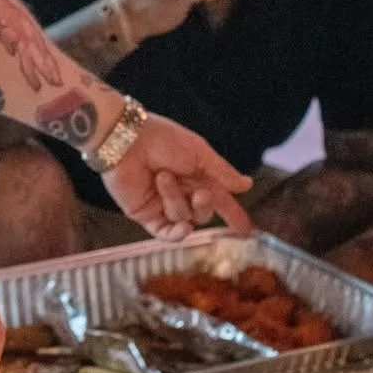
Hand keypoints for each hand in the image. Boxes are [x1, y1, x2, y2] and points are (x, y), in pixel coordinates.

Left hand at [103, 113, 252, 239]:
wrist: (126, 140)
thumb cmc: (161, 138)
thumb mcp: (198, 152)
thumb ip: (221, 172)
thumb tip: (246, 185)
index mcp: (196, 175)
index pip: (219, 199)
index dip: (233, 214)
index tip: (247, 229)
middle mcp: (181, 192)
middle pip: (204, 213)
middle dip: (205, 204)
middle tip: (199, 191)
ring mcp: (162, 205)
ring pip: (185, 219)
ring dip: (176, 200)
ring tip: (162, 177)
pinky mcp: (145, 215)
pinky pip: (166, 233)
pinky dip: (177, 234)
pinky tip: (184, 229)